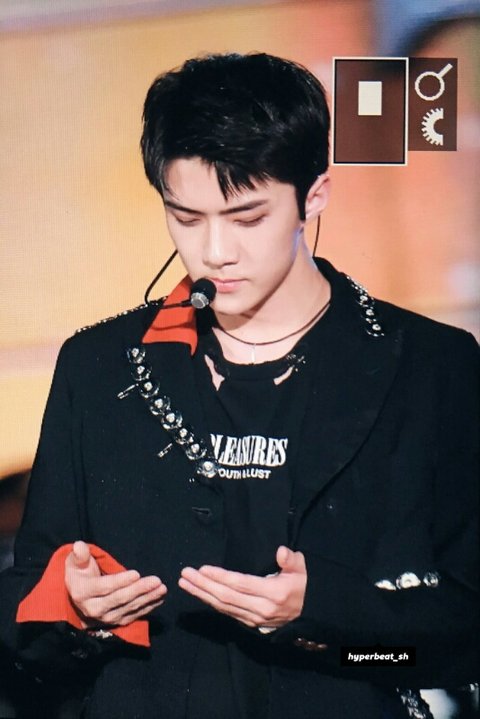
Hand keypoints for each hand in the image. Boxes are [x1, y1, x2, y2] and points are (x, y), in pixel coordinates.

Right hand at [65, 541, 166, 627]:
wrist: (77, 598)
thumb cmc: (79, 573)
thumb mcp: (75, 563)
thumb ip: (79, 555)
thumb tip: (79, 545)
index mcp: (83, 592)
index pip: (104, 587)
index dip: (121, 581)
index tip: (136, 573)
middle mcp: (94, 609)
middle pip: (120, 599)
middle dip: (140, 589)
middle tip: (157, 581)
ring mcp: (107, 618)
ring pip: (130, 607)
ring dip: (148, 598)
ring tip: (162, 588)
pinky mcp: (117, 621)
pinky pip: (135, 615)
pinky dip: (149, 606)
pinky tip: (160, 598)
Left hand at [178, 546, 306, 629]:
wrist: (309, 616)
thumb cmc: (302, 587)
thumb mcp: (302, 570)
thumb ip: (291, 560)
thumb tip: (281, 551)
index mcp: (273, 593)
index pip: (240, 584)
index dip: (220, 577)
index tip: (202, 568)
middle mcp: (261, 609)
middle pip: (226, 597)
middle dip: (203, 585)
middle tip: (185, 574)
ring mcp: (253, 619)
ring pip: (223, 607)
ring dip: (202, 595)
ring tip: (185, 583)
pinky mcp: (249, 623)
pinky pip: (226, 612)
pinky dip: (210, 603)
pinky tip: (199, 594)